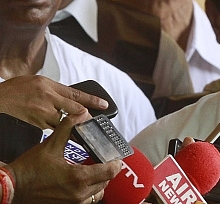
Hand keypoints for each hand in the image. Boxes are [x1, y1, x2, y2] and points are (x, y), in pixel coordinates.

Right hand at [0, 76, 107, 128]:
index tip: (104, 105)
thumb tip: (72, 97)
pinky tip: (62, 131)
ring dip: (73, 125)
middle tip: (94, 120)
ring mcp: (42, 113)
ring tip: (80, 127)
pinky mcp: (37, 124)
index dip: (93, 100)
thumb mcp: (40, 82)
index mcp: (50, 87)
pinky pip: (54, 128)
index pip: (77, 94)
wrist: (0, 99)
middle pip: (75, 110)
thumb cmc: (18, 88)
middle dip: (86, 116)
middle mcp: (48, 99)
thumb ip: (57, 90)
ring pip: (66, 122)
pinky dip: (60, 129)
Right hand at [5, 114, 121, 202]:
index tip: (114, 154)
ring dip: (100, 180)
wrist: (13, 187)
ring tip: (93, 167)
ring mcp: (74, 202)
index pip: (111, 172)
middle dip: (107, 169)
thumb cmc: (29, 169)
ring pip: (99, 191)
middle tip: (102, 157)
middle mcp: (79, 193)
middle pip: (107, 181)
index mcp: (78, 177)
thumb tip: (81, 114)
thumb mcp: (50, 145)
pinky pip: (88, 198)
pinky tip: (83, 178)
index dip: (116, 162)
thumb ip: (67, 128)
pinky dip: (90, 188)